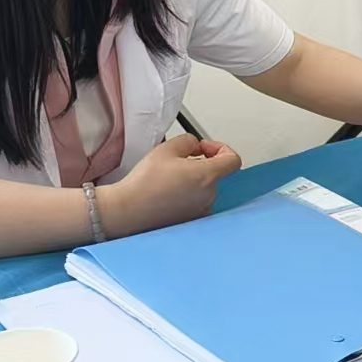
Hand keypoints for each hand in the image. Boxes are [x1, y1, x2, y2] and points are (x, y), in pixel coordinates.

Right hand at [99, 134, 241, 236]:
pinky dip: (187, 194)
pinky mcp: (190, 220)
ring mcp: (201, 211)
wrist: (127, 210)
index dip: (221, 148)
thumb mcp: (168, 148)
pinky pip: (195, 202)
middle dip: (200, 163)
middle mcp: (209, 196)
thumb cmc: (145, 182)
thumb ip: (189, 141)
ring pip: (204, 187)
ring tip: (168, 178)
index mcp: (207, 176)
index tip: (204, 148)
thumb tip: (196, 147)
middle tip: (177, 161)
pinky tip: (167, 193)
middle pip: (215, 173)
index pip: (233, 160)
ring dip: (192, 179)